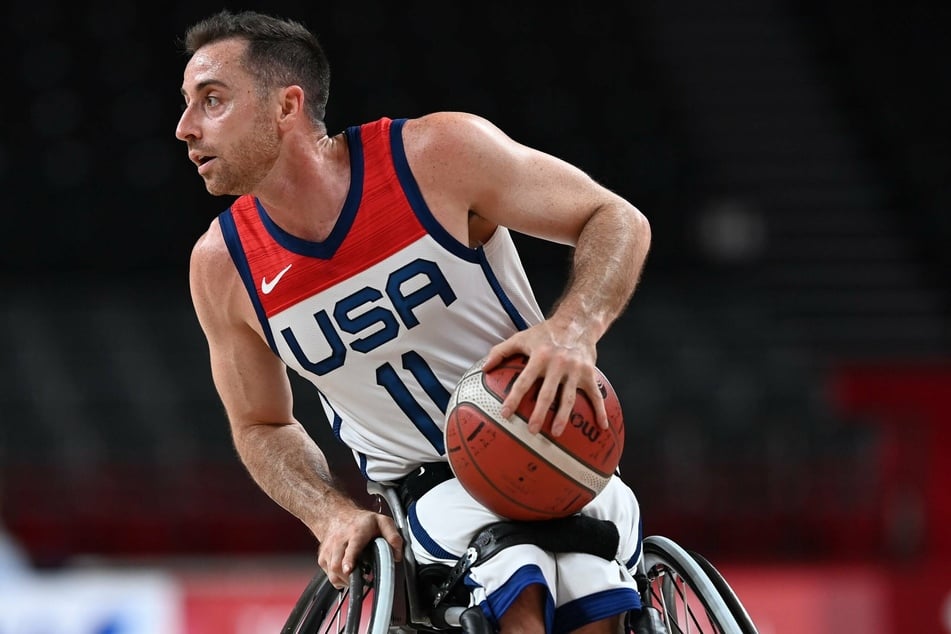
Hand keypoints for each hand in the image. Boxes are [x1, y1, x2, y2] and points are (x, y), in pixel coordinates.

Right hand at [316, 508, 402, 587]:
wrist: (338, 515)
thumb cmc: (361, 522)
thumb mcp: (383, 522)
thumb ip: (393, 537)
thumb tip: (397, 555)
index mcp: (356, 532)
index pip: (351, 547)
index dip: (349, 560)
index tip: (349, 569)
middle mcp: (340, 541)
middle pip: (337, 564)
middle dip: (347, 577)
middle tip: (361, 581)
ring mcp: (329, 549)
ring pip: (331, 572)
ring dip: (344, 580)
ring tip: (356, 578)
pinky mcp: (323, 557)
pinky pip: (328, 574)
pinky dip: (338, 579)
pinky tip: (347, 574)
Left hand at [481, 321, 607, 435]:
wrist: (578, 321)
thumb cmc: (546, 332)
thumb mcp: (522, 337)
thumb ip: (501, 351)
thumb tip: (484, 368)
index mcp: (540, 357)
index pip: (523, 381)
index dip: (514, 398)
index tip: (505, 414)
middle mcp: (558, 364)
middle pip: (547, 393)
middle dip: (539, 413)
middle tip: (532, 430)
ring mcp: (575, 370)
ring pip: (569, 397)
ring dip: (563, 417)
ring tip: (556, 433)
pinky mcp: (589, 374)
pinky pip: (596, 395)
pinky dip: (600, 411)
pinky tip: (601, 427)